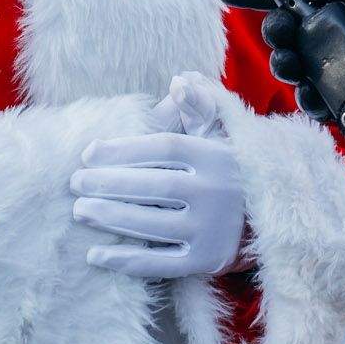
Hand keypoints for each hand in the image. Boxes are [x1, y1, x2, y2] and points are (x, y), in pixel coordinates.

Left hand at [72, 74, 245, 279]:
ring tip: (79, 210)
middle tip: (74, 183)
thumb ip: (200, 103)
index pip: (163, 149)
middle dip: (109, 184)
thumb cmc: (229, 167)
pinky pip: (159, 264)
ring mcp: (210, 231)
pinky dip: (125, 261)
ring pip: (152, 225)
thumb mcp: (222, 131)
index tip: (89, 153)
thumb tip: (179, 79)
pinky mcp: (204, 261)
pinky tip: (94, 254)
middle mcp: (214, 193)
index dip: (123, 149)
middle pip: (153, 186)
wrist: (270, 214)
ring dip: (111, 218)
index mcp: (215, 156)